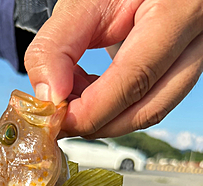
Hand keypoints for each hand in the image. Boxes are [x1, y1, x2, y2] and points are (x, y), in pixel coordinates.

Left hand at [25, 0, 202, 137]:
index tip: (58, 118)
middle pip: (147, 108)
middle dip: (96, 123)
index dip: (91, 110)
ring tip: (73, 97)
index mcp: (179, 10)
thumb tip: (48, 97)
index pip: (135, 79)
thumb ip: (59, 44)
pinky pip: (149, 102)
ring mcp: (194, 58)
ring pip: (149, 112)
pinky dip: (113, 108)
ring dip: (104, 118)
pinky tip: (90, 89)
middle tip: (60, 119)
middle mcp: (196, 40)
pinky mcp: (180, 70)